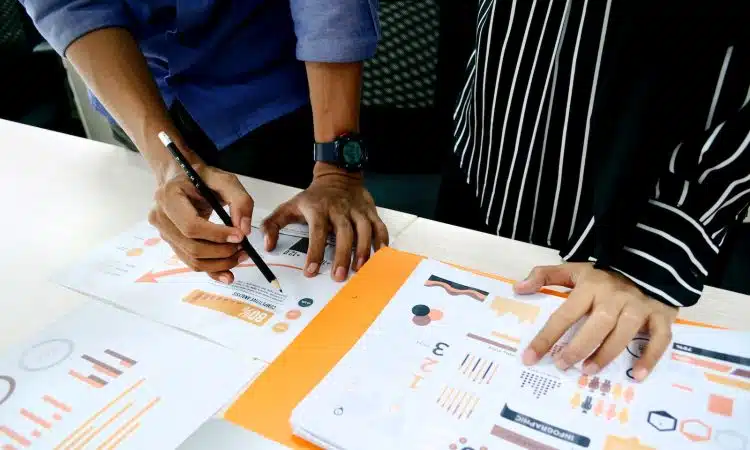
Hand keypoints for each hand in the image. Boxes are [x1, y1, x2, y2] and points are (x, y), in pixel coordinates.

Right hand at [148, 162, 253, 283]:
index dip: (217, 235)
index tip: (240, 236)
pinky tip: (228, 274)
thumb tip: (244, 230)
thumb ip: (240, 200)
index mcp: (169, 197)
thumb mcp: (225, 180)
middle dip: (221, 252)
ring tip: (240, 255)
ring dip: (220, 263)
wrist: (181, 178)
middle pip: (192, 246)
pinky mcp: (172, 243)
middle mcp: (160, 217)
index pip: (191, 225)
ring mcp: (163, 233)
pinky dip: (211, 270)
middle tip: (243, 248)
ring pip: (192, 259)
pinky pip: (191, 262)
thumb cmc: (202, 177)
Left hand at [262, 164, 388, 281]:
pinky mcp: (370, 211)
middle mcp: (339, 209)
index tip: (311, 271)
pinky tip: (379, 255)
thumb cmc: (313, 197)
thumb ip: (273, 225)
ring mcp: (356, 210)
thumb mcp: (289, 207)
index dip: (314, 252)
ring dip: (362, 250)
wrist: (337, 175)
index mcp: (318, 209)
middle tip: (338, 276)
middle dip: (342, 255)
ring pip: (364, 229)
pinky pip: (379, 226)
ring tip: (359, 269)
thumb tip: (268, 246)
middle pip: (343, 232)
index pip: (316, 231)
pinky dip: (381, 241)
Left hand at [515, 263, 677, 380]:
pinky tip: (637, 375)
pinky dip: (650, 358)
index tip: (530, 357)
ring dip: (606, 354)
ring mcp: (640, 306)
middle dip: (578, 348)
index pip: (564, 314)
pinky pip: (660, 339)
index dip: (546, 337)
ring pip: (624, 333)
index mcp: (591, 286)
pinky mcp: (662, 315)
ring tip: (588, 370)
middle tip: (562, 365)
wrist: (650, 261)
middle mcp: (615, 297)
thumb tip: (518, 288)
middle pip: (596, 325)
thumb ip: (545, 276)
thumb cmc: (605, 274)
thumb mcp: (574, 269)